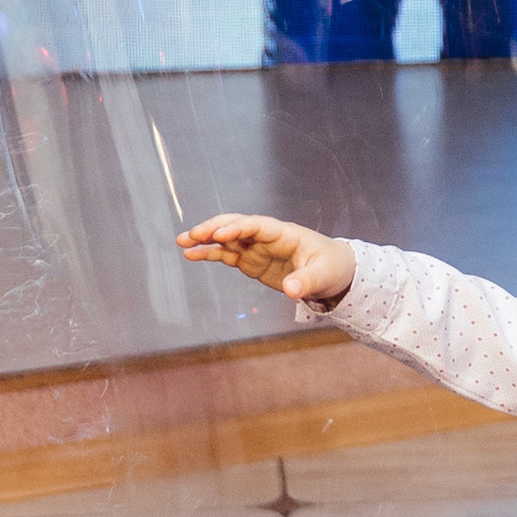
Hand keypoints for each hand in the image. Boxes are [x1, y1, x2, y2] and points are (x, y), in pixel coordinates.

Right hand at [179, 212, 355, 307]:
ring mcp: (257, 248)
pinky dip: (209, 254)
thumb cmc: (332, 268)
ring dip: (205, 239)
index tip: (220, 234)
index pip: (258, 226)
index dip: (239, 228)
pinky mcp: (251, 261)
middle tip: (193, 235)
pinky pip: (227, 255)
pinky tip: (191, 256)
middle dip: (215, 228)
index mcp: (285, 234)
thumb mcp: (324, 276)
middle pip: (237, 226)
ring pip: (227, 239)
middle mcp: (267, 237)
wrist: (334, 273)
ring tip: (182, 243)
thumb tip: (291, 290)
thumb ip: (306, 282)